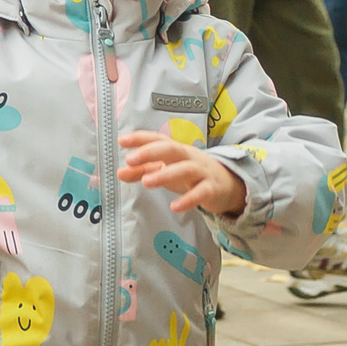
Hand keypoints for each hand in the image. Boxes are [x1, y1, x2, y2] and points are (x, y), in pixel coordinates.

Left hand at [117, 130, 245, 215]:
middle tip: (130, 159)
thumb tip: (120, 172)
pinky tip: (174, 207)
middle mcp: (189, 157)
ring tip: (146, 182)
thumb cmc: (191, 174)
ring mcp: (201, 172)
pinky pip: (200, 193)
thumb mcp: (166, 170)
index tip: (122, 140)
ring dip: (165, 174)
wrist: (227, 185)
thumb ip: (143, 171)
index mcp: (176, 150)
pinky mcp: (211, 189)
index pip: (158, 139)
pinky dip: (188, 199)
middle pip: (171, 149)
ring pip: (185, 169)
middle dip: (150, 152)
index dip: (141, 138)